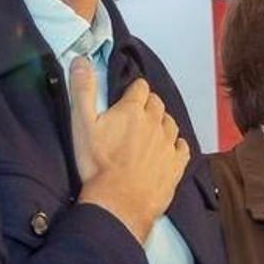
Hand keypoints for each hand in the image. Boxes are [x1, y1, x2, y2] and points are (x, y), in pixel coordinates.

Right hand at [71, 62, 190, 242]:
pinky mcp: (176, 165)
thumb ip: (83, 90)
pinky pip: (182, 147)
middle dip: (148, 105)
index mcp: (133, 110)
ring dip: (162, 123)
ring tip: (151, 131)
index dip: (134, 90)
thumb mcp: (82, 124)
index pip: (140, 87)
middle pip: (157, 103)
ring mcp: (168, 144)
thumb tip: (81, 60)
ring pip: (170, 123)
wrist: (118, 202)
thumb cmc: (98, 164)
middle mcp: (155, 122)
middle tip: (136, 115)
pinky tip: (168, 149)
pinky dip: (176, 145)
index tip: (127, 96)